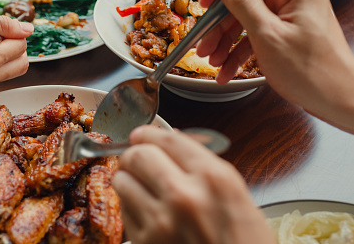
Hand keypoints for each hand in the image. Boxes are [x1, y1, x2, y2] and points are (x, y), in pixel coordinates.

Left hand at [112, 125, 274, 243]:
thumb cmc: (244, 241)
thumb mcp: (235, 194)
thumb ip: (202, 164)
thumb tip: (170, 141)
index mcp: (213, 179)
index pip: (168, 139)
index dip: (150, 133)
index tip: (142, 134)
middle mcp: (184, 196)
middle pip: (138, 155)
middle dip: (135, 153)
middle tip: (137, 158)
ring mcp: (161, 221)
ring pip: (122, 180)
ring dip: (128, 178)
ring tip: (139, 184)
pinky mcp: (145, 242)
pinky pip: (123, 209)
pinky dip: (130, 204)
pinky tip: (145, 208)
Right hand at [196, 0, 353, 132]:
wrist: (337, 100)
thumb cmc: (313, 72)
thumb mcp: (268, 35)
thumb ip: (243, 3)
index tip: (206, 3)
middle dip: (220, 24)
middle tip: (205, 43)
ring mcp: (290, 16)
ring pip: (246, 19)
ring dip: (226, 41)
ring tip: (213, 61)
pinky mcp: (287, 33)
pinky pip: (255, 35)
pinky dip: (239, 51)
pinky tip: (226, 69)